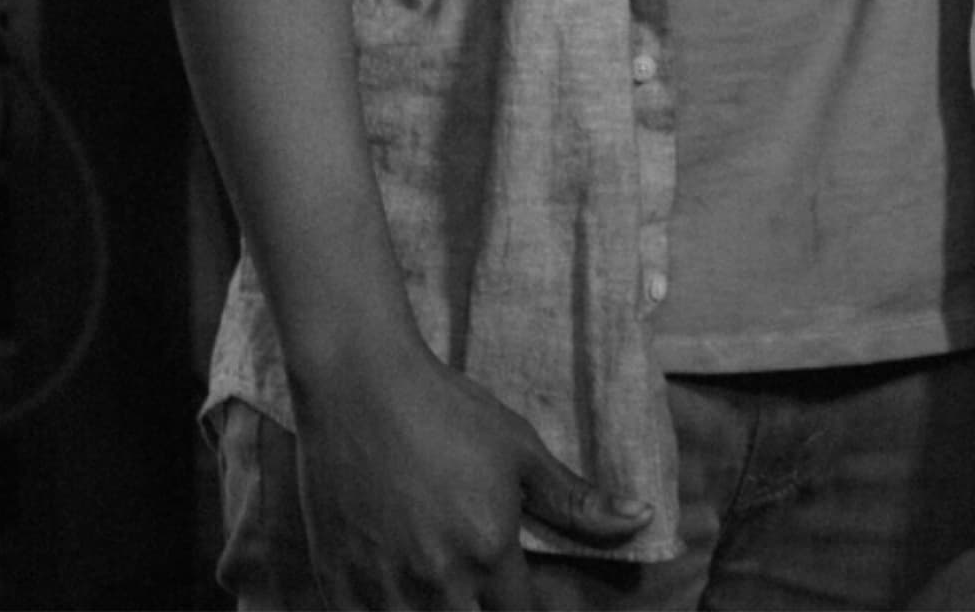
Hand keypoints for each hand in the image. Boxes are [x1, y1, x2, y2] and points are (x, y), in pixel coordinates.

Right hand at [294, 339, 649, 607]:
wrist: (360, 386)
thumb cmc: (446, 412)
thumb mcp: (521, 452)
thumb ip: (576, 501)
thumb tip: (639, 518)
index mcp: (488, 550)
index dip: (525, 610)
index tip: (516, 595)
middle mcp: (437, 580)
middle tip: (477, 588)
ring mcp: (382, 586)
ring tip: (438, 590)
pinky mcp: (335, 582)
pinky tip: (393, 596)